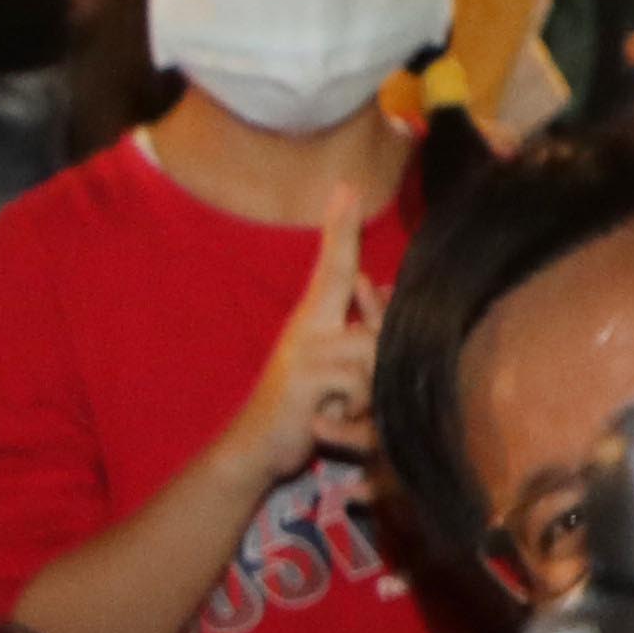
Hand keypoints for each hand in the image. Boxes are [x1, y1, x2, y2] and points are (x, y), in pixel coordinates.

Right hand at [226, 213, 373, 482]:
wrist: (256, 446)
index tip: (347, 186)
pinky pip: (360, 385)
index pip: (332, 263)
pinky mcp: (306, 381)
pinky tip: (331, 419)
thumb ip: (355, 328)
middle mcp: (307, 327)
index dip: (341, 226)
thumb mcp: (331, 365)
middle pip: (363, 301)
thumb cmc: (300, 406)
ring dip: (369, 391)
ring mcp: (305, 352)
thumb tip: (377, 285)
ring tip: (342, 406)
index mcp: (312, 318)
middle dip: (376, 338)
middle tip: (348, 382)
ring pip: (373, 353)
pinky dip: (357, 410)